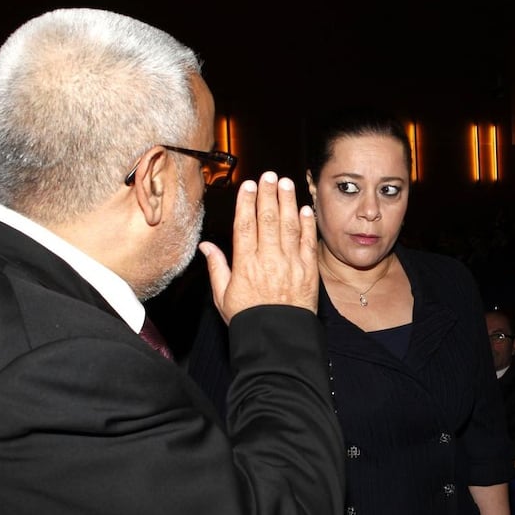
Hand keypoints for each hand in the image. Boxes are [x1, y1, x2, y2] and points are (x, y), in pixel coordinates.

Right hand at [199, 172, 318, 323]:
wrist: (277, 339)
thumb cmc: (249, 318)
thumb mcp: (223, 296)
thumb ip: (217, 267)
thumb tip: (206, 246)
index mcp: (245, 264)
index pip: (245, 225)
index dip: (247, 202)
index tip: (249, 185)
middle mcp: (268, 260)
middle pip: (268, 219)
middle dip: (268, 194)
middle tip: (269, 175)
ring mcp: (291, 264)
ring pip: (289, 226)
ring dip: (288, 202)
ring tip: (286, 183)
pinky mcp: (309, 271)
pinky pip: (308, 242)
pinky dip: (307, 224)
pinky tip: (305, 209)